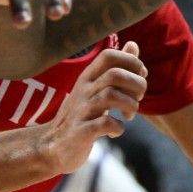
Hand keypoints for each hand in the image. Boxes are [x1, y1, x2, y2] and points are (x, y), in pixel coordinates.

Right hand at [40, 41, 147, 174]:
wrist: (53, 146)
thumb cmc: (83, 114)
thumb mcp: (97, 87)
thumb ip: (117, 68)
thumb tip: (133, 45)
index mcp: (88, 77)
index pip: (109, 55)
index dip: (131, 62)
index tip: (140, 76)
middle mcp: (83, 90)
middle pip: (115, 75)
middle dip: (136, 85)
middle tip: (138, 98)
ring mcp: (80, 111)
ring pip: (110, 96)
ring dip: (130, 105)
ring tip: (129, 115)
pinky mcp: (80, 132)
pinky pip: (103, 124)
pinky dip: (117, 127)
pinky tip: (115, 131)